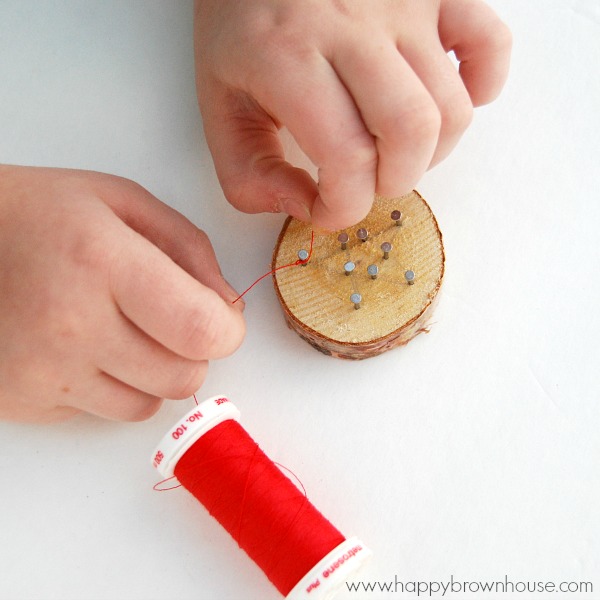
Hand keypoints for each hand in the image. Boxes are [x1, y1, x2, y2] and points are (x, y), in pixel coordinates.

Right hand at [0, 166, 244, 421]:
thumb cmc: (36, 214)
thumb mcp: (120, 201)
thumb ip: (189, 248)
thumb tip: (229, 306)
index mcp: (103, 261)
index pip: (200, 329)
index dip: (227, 330)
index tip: (220, 317)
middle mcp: (73, 325)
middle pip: (183, 376)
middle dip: (193, 351)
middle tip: (167, 320)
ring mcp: (44, 372)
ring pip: (149, 405)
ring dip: (153, 373)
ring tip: (121, 330)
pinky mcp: (23, 401)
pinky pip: (104, 413)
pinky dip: (111, 387)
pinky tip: (85, 348)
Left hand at [194, 0, 510, 229]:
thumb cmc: (241, 26)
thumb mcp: (219, 105)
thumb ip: (248, 175)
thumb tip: (307, 208)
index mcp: (289, 57)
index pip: (347, 158)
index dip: (344, 207)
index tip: (330, 208)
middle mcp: (352, 25)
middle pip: (410, 135)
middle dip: (391, 184)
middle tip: (366, 182)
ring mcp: (402, 4)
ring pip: (452, 108)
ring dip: (430, 153)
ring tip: (394, 148)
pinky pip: (490, 44)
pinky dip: (482, 86)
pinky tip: (445, 99)